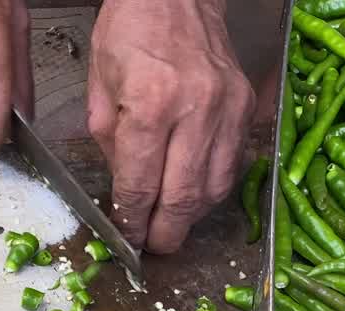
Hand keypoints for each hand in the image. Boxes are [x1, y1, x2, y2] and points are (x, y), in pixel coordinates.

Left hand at [88, 0, 254, 253]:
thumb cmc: (130, 31)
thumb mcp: (99, 87)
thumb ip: (111, 145)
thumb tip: (125, 191)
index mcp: (151, 104)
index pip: (141, 184)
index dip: (133, 220)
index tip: (128, 236)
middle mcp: (196, 110)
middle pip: (184, 197)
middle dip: (166, 231)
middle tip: (154, 245)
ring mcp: (227, 110)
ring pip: (215, 188)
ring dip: (192, 216)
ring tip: (172, 223)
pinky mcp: (245, 107)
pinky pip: (233, 165)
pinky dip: (212, 188)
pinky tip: (194, 193)